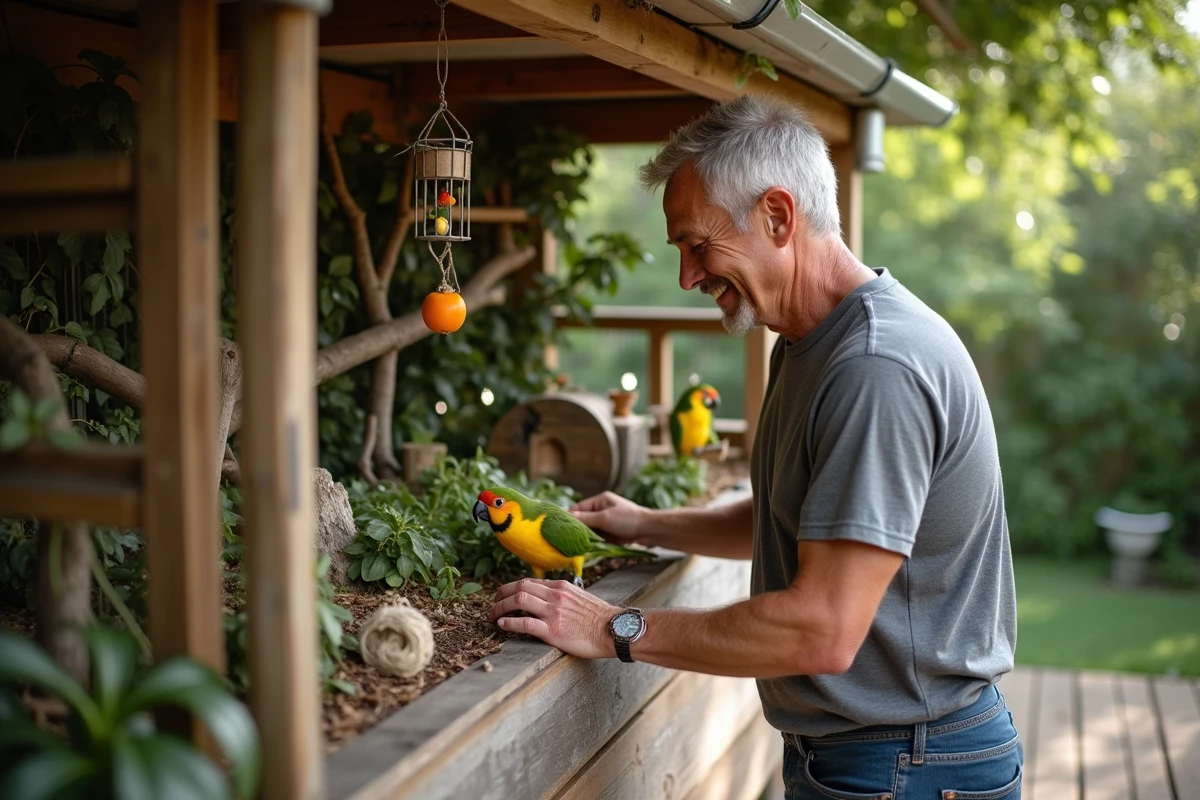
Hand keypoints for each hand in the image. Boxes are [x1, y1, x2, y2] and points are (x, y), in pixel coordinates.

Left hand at [489, 578, 617, 658]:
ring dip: (499, 608)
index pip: (528, 582)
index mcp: (560, 586)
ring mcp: (553, 612)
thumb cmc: (599, 617)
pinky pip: (524, 624)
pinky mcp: (553, 630)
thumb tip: (548, 599)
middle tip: (492, 605)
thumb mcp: (579, 597)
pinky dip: (509, 623)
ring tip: (492, 616)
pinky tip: (502, 625)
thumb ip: (562, 596)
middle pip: (519, 587)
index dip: (511, 588)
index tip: (503, 596)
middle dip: (500, 595)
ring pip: (518, 601)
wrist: (613, 629)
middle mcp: (554, 595)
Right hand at [570, 491, 651, 545]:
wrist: (650, 530)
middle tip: (567, 539)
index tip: (560, 528)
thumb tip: (567, 517)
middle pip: (583, 520)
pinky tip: (589, 548)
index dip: (569, 518)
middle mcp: (602, 509)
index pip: (578, 508)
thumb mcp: (605, 518)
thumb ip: (586, 518)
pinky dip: (594, 542)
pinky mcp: (611, 532)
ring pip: (590, 530)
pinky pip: (598, 537)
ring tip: (577, 545)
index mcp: (600, 500)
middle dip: (578, 529)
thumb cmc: (629, 519)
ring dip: (586, 537)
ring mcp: (607, 521)